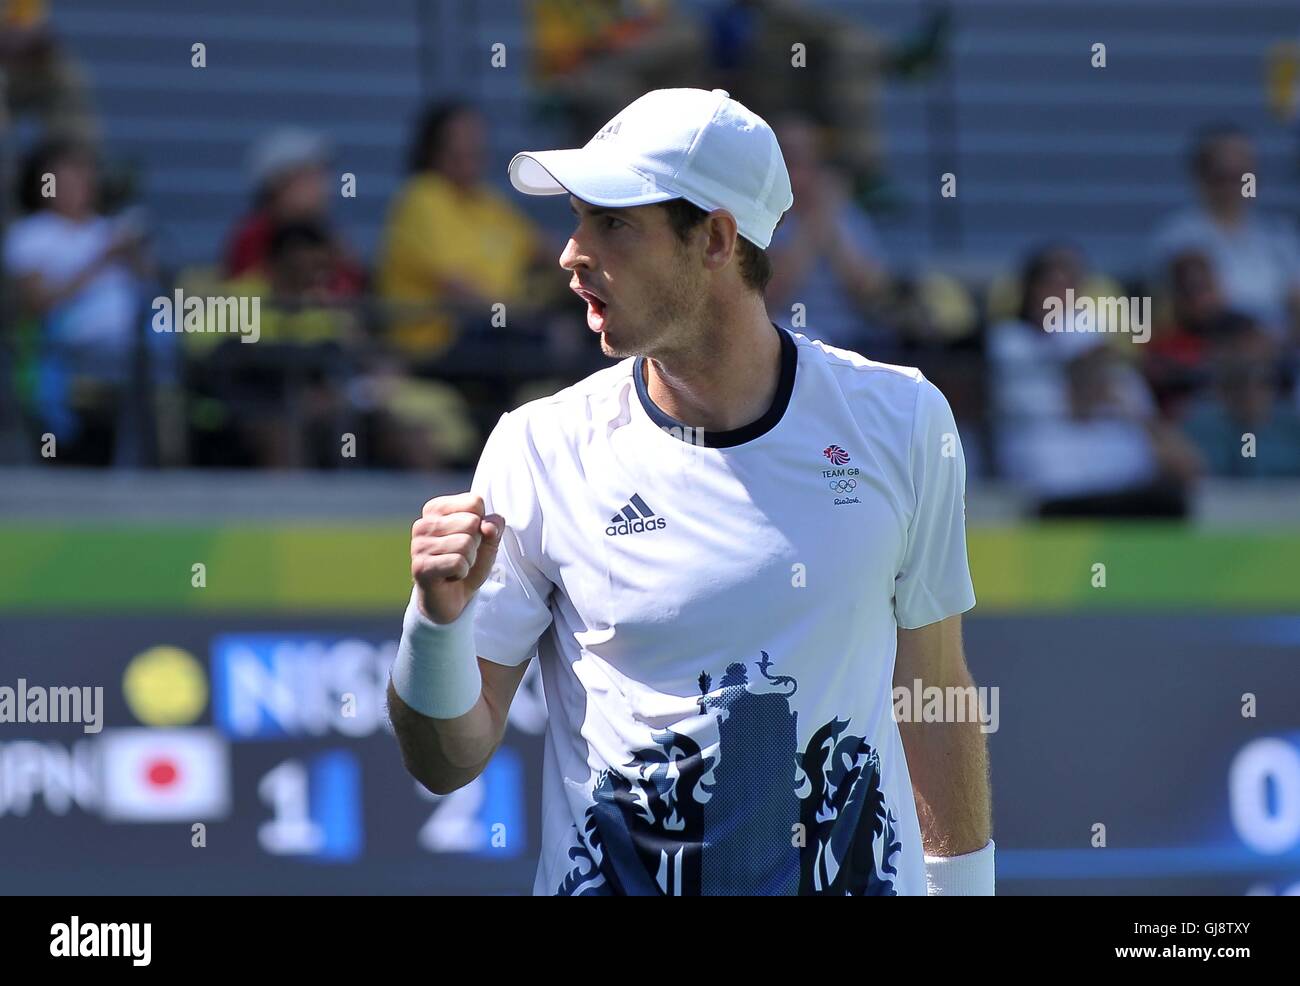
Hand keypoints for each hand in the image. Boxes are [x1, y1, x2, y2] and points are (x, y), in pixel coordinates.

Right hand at [410, 492, 504, 623]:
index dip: (482, 523)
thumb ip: (495, 525)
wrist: (454, 597)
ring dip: (469, 560)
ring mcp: (418, 545)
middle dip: (476, 543)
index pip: (474, 502)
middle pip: (471, 522)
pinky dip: (462, 572)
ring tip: (457, 566)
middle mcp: (423, 524)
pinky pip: (458, 563)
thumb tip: (488, 526)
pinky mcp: (420, 567)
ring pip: (465, 543)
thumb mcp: (489, 540)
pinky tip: (451, 576)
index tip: (470, 537)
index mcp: (436, 509)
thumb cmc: (469, 561)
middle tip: (463, 555)